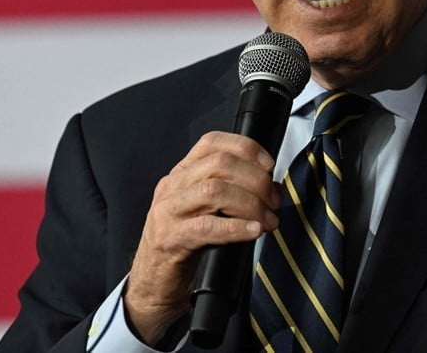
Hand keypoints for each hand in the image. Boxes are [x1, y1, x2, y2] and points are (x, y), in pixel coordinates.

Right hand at [125, 131, 281, 344]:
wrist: (153, 284)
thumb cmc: (184, 245)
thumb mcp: (208, 210)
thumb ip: (234, 193)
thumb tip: (272, 188)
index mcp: (182, 174)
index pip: (212, 142)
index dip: (245, 148)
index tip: (269, 165)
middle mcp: (173, 187)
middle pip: (219, 164)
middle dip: (255, 180)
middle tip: (273, 201)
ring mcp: (168, 212)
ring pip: (214, 191)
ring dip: (250, 204)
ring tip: (267, 220)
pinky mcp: (169, 239)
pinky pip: (207, 227)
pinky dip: (236, 227)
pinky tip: (254, 231)